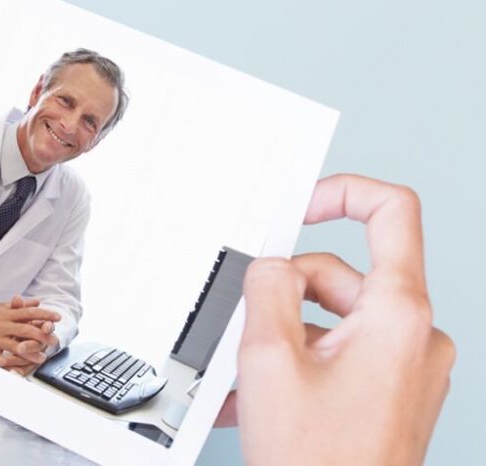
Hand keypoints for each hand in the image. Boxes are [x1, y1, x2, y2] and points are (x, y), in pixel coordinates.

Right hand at [0, 296, 60, 373]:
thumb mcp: (2, 307)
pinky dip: (7, 364)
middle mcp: (2, 325)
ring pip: (14, 346)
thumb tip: (38, 302)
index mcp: (7, 314)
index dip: (44, 314)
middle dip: (41, 335)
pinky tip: (17, 369)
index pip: (29, 312)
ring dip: (29, 353)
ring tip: (41, 358)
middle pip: (24, 329)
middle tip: (54, 341)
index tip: (58, 317)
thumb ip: (21, 306)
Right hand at [215, 175, 453, 464]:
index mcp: (398, 315)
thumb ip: (266, 289)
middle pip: (343, 276)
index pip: (390, 213)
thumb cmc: (320, 461)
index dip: (341, 194)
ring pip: (336, 319)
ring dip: (285, 339)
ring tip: (247, 379)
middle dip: (286, 296)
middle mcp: (416, 336)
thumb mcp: (269, 360)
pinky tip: (260, 396)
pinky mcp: (396, 391)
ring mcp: (410, 367)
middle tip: (247, 331)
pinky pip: (343, 354)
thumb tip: (272, 264)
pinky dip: (301, 365)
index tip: (301, 205)